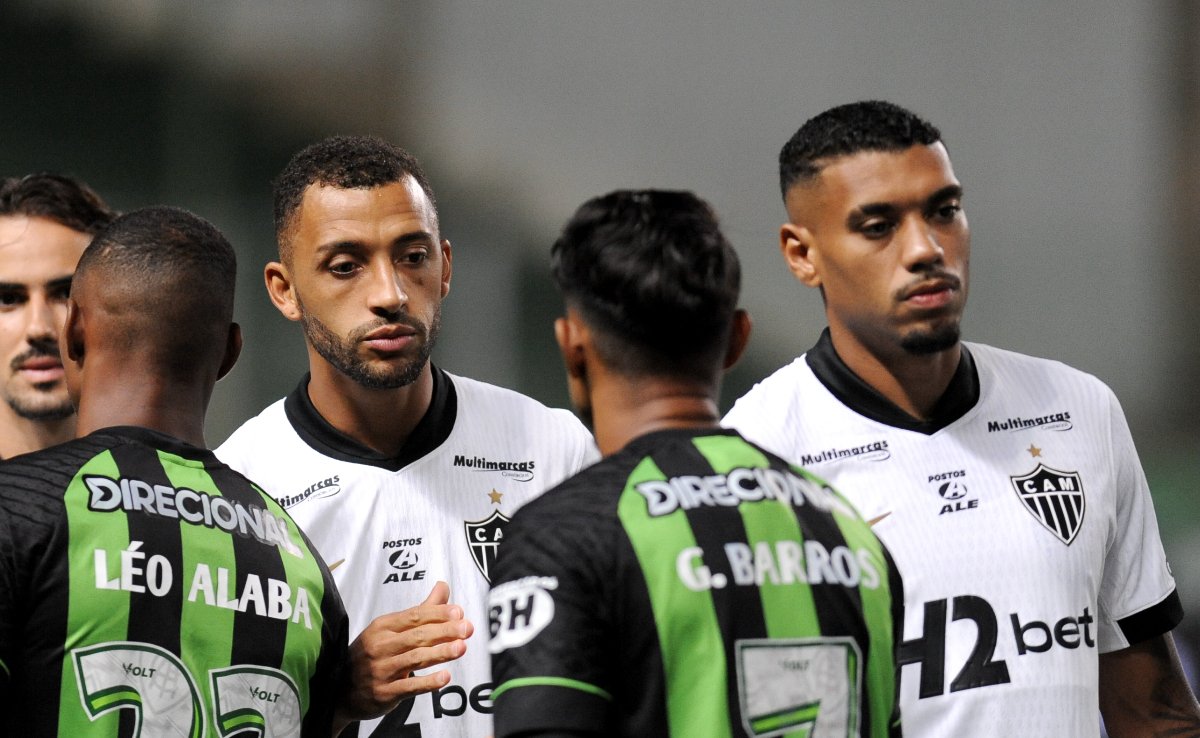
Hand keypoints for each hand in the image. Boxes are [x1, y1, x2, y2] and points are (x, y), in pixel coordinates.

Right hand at [334, 581, 472, 727]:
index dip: (438, 613)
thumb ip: (421, 610)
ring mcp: (381, 670)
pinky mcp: (384, 692)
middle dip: (445, 631)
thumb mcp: (390, 629)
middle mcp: (380, 646)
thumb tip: (443, 587)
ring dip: (440, 652)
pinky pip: (409, 686)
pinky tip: (445, 677)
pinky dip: (428, 682)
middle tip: (467, 629)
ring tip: (461, 648)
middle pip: (417, 635)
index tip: (459, 612)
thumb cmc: (371, 655)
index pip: (414, 616)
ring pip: (415, 659)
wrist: (341, 690)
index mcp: (382, 626)